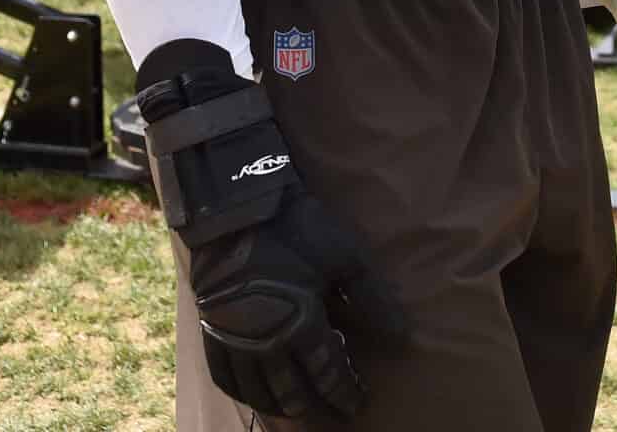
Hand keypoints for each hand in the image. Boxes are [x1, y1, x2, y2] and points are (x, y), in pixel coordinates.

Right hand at [140, 49, 404, 420]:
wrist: (238, 205)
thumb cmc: (298, 226)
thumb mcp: (346, 258)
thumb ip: (374, 302)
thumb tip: (404, 340)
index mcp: (299, 324)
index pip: (327, 375)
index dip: (345, 392)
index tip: (358, 403)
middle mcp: (264, 340)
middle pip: (293, 392)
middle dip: (317, 408)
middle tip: (334, 415)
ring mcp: (233, 337)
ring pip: (258, 391)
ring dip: (281, 407)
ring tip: (298, 413)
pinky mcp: (211, 327)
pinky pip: (224, 375)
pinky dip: (242, 393)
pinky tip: (255, 397)